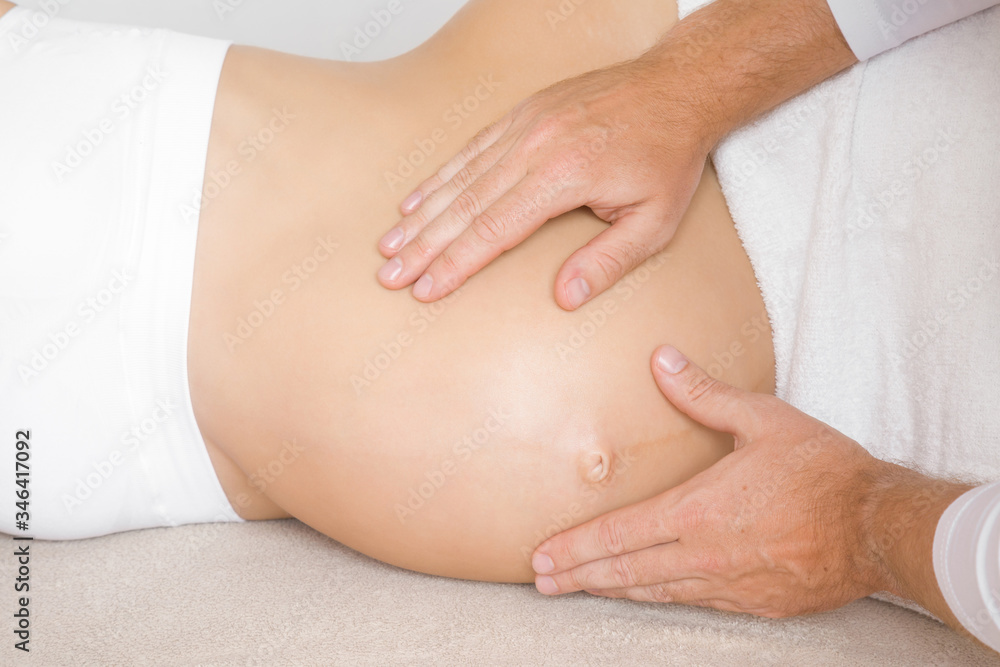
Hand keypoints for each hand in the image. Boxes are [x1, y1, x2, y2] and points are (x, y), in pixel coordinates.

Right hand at [376, 56, 709, 309]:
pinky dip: (439, 177)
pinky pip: (471, 150)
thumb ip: (608, 261)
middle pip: (465, 206)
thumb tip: (564, 297)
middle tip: (390, 275)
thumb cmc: (668, 156)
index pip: (495, 230)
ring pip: (460, 178)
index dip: (456, 264)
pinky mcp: (523, 114)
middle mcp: (535, 148)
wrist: (677, 87)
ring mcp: (525, 126)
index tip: (426, 289)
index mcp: (564, 177)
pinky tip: (416, 200)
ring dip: (421, 214)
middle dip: (423, 246)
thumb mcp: (656, 222)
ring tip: (390, 244)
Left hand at [529, 345, 890, 616]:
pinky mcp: (753, 603)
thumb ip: (704, 393)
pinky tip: (644, 595)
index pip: (619, 534)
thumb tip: (661, 359)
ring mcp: (727, 584)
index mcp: (698, 511)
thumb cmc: (822, 470)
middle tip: (540, 581)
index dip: (575, 546)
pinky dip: (658, 597)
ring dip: (610, 589)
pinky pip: (692, 602)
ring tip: (576, 589)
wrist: (878, 527)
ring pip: (654, 592)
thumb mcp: (763, 419)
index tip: (541, 554)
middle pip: (625, 571)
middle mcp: (703, 555)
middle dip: (577, 575)